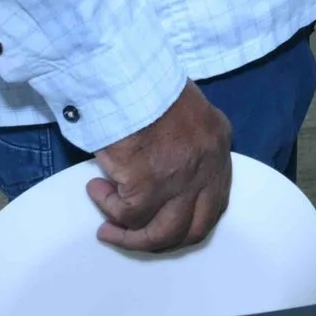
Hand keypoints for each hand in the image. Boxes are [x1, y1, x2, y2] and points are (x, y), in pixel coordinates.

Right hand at [88, 80, 231, 251]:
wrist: (126, 75)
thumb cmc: (146, 84)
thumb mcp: (185, 110)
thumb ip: (186, 141)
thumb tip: (166, 170)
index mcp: (218, 143)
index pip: (216, 200)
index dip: (190, 219)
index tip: (167, 222)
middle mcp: (207, 165)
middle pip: (194, 228)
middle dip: (163, 240)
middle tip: (136, 235)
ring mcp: (181, 180)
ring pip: (161, 233)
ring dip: (132, 237)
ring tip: (109, 229)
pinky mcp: (149, 187)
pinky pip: (127, 215)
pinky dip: (108, 207)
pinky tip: (96, 189)